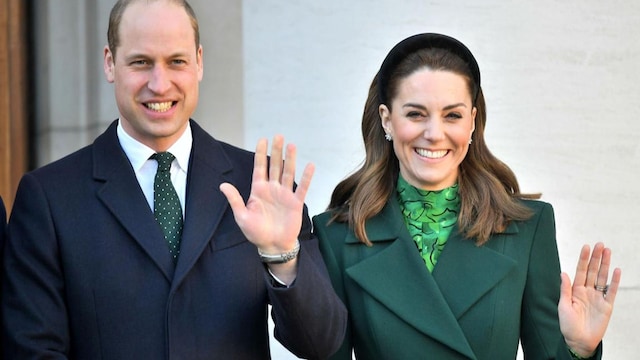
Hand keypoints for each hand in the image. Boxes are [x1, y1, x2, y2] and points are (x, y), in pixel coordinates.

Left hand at [219, 135, 313, 282]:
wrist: (272, 245)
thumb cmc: (256, 232)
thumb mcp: (241, 216)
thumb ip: (235, 199)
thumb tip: (222, 185)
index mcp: (258, 190)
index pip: (259, 167)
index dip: (260, 154)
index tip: (262, 139)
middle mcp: (272, 189)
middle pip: (274, 166)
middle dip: (276, 151)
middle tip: (278, 136)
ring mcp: (284, 194)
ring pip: (287, 173)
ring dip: (290, 159)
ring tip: (292, 146)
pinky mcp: (295, 203)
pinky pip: (302, 187)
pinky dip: (306, 177)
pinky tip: (309, 165)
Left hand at [558, 242, 621, 356]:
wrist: (578, 342)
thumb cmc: (568, 326)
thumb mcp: (563, 306)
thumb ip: (565, 289)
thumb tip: (563, 273)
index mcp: (575, 290)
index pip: (581, 271)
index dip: (584, 259)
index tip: (586, 246)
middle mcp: (587, 291)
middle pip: (593, 271)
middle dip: (596, 258)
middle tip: (600, 244)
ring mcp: (598, 298)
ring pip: (603, 278)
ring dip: (606, 265)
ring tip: (608, 251)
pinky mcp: (607, 306)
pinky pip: (612, 291)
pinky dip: (614, 281)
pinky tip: (616, 270)